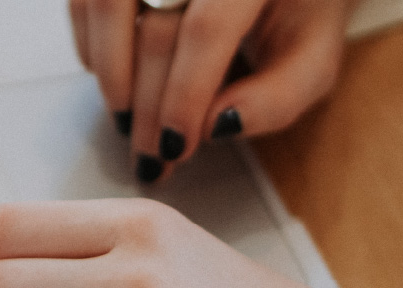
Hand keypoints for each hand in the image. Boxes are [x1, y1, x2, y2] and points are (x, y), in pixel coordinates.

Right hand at [69, 0, 356, 181]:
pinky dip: (92, 46)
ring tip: (127, 122)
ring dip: (110, 77)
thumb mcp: (310, 54)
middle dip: (146, 106)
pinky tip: (115, 80)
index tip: (176, 146)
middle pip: (154, 29)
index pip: (207, 30)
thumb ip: (279, 95)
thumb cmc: (296, 7)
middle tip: (151, 157)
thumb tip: (220, 126)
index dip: (184, 95)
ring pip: (107, 6)